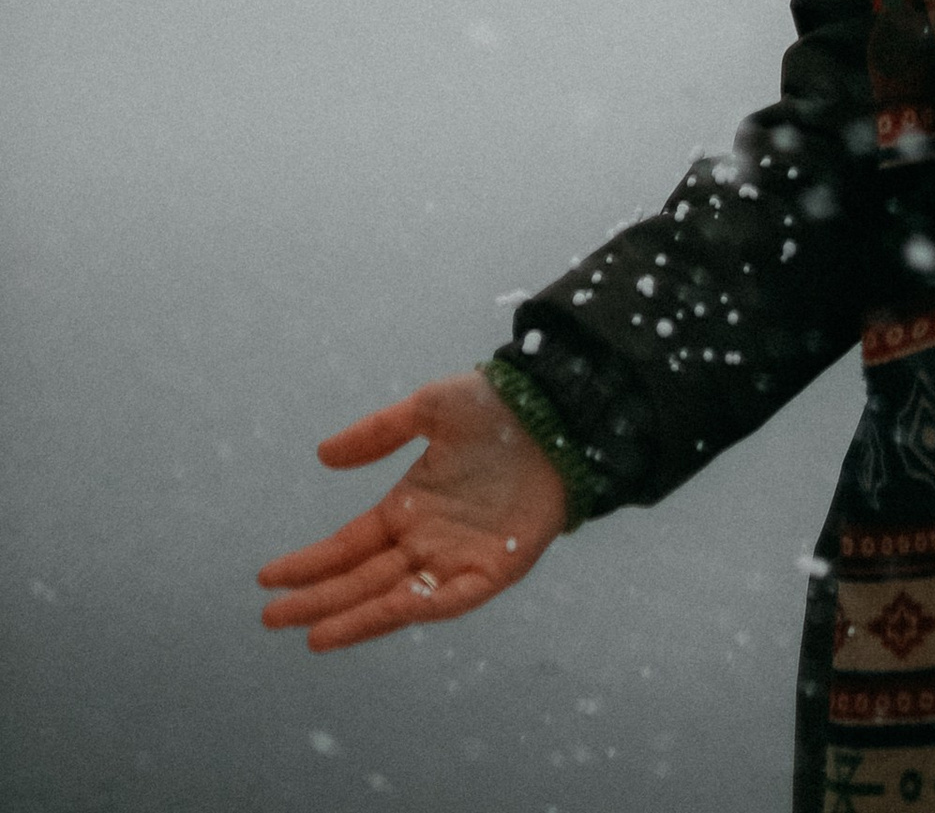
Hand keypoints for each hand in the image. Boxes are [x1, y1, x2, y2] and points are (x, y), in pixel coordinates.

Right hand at [257, 371, 567, 651]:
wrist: (559, 410)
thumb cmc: (497, 407)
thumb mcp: (430, 408)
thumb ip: (379, 431)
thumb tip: (322, 454)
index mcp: (408, 506)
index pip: (349, 546)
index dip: (310, 564)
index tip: (268, 578)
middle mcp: (427, 539)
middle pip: (362, 579)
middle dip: (318, 600)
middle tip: (271, 618)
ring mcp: (459, 557)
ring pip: (396, 597)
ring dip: (357, 618)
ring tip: (313, 635)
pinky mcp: (496, 568)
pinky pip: (454, 597)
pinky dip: (425, 607)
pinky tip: (395, 611)